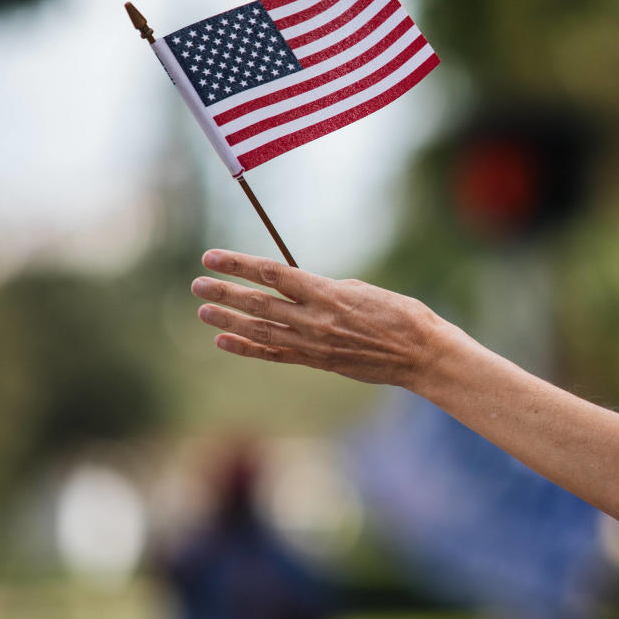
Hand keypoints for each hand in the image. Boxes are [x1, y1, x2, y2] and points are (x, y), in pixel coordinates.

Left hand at [191, 249, 441, 387]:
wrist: (421, 354)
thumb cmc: (400, 314)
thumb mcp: (363, 289)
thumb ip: (327, 289)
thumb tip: (300, 287)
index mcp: (327, 293)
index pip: (272, 273)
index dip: (238, 264)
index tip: (213, 257)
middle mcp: (315, 319)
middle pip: (259, 303)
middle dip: (225, 293)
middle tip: (197, 284)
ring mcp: (314, 343)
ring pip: (261, 329)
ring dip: (228, 319)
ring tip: (202, 310)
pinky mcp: (318, 362)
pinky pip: (275, 354)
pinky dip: (247, 347)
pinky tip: (224, 340)